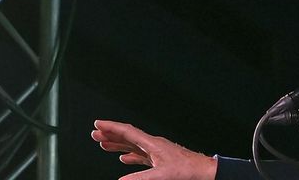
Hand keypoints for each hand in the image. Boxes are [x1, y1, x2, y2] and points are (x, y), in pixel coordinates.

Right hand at [92, 119, 217, 179]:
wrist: (203, 172)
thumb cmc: (187, 170)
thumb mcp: (162, 175)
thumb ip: (140, 178)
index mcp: (152, 143)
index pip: (128, 131)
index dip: (111, 127)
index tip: (98, 124)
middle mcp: (153, 144)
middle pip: (128, 136)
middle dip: (111, 135)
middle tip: (95, 134)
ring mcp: (157, 152)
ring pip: (133, 145)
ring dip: (118, 144)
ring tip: (104, 144)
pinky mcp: (160, 160)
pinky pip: (141, 155)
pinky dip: (130, 156)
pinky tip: (124, 159)